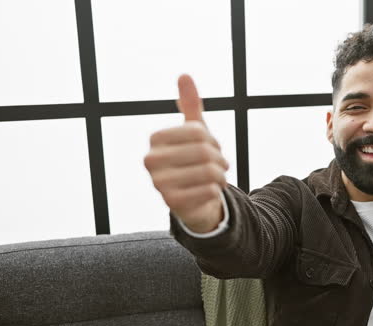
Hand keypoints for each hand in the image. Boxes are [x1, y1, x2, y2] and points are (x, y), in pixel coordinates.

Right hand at [144, 74, 228, 232]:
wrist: (192, 200)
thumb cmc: (193, 162)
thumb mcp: (194, 133)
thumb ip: (190, 105)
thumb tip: (184, 75)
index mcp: (155, 138)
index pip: (197, 131)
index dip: (213, 140)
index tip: (213, 148)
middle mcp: (150, 160)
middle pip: (203, 151)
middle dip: (219, 159)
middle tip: (220, 166)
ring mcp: (158, 183)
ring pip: (208, 171)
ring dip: (221, 176)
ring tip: (218, 178)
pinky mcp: (171, 203)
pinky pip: (208, 191)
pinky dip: (216, 191)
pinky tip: (210, 192)